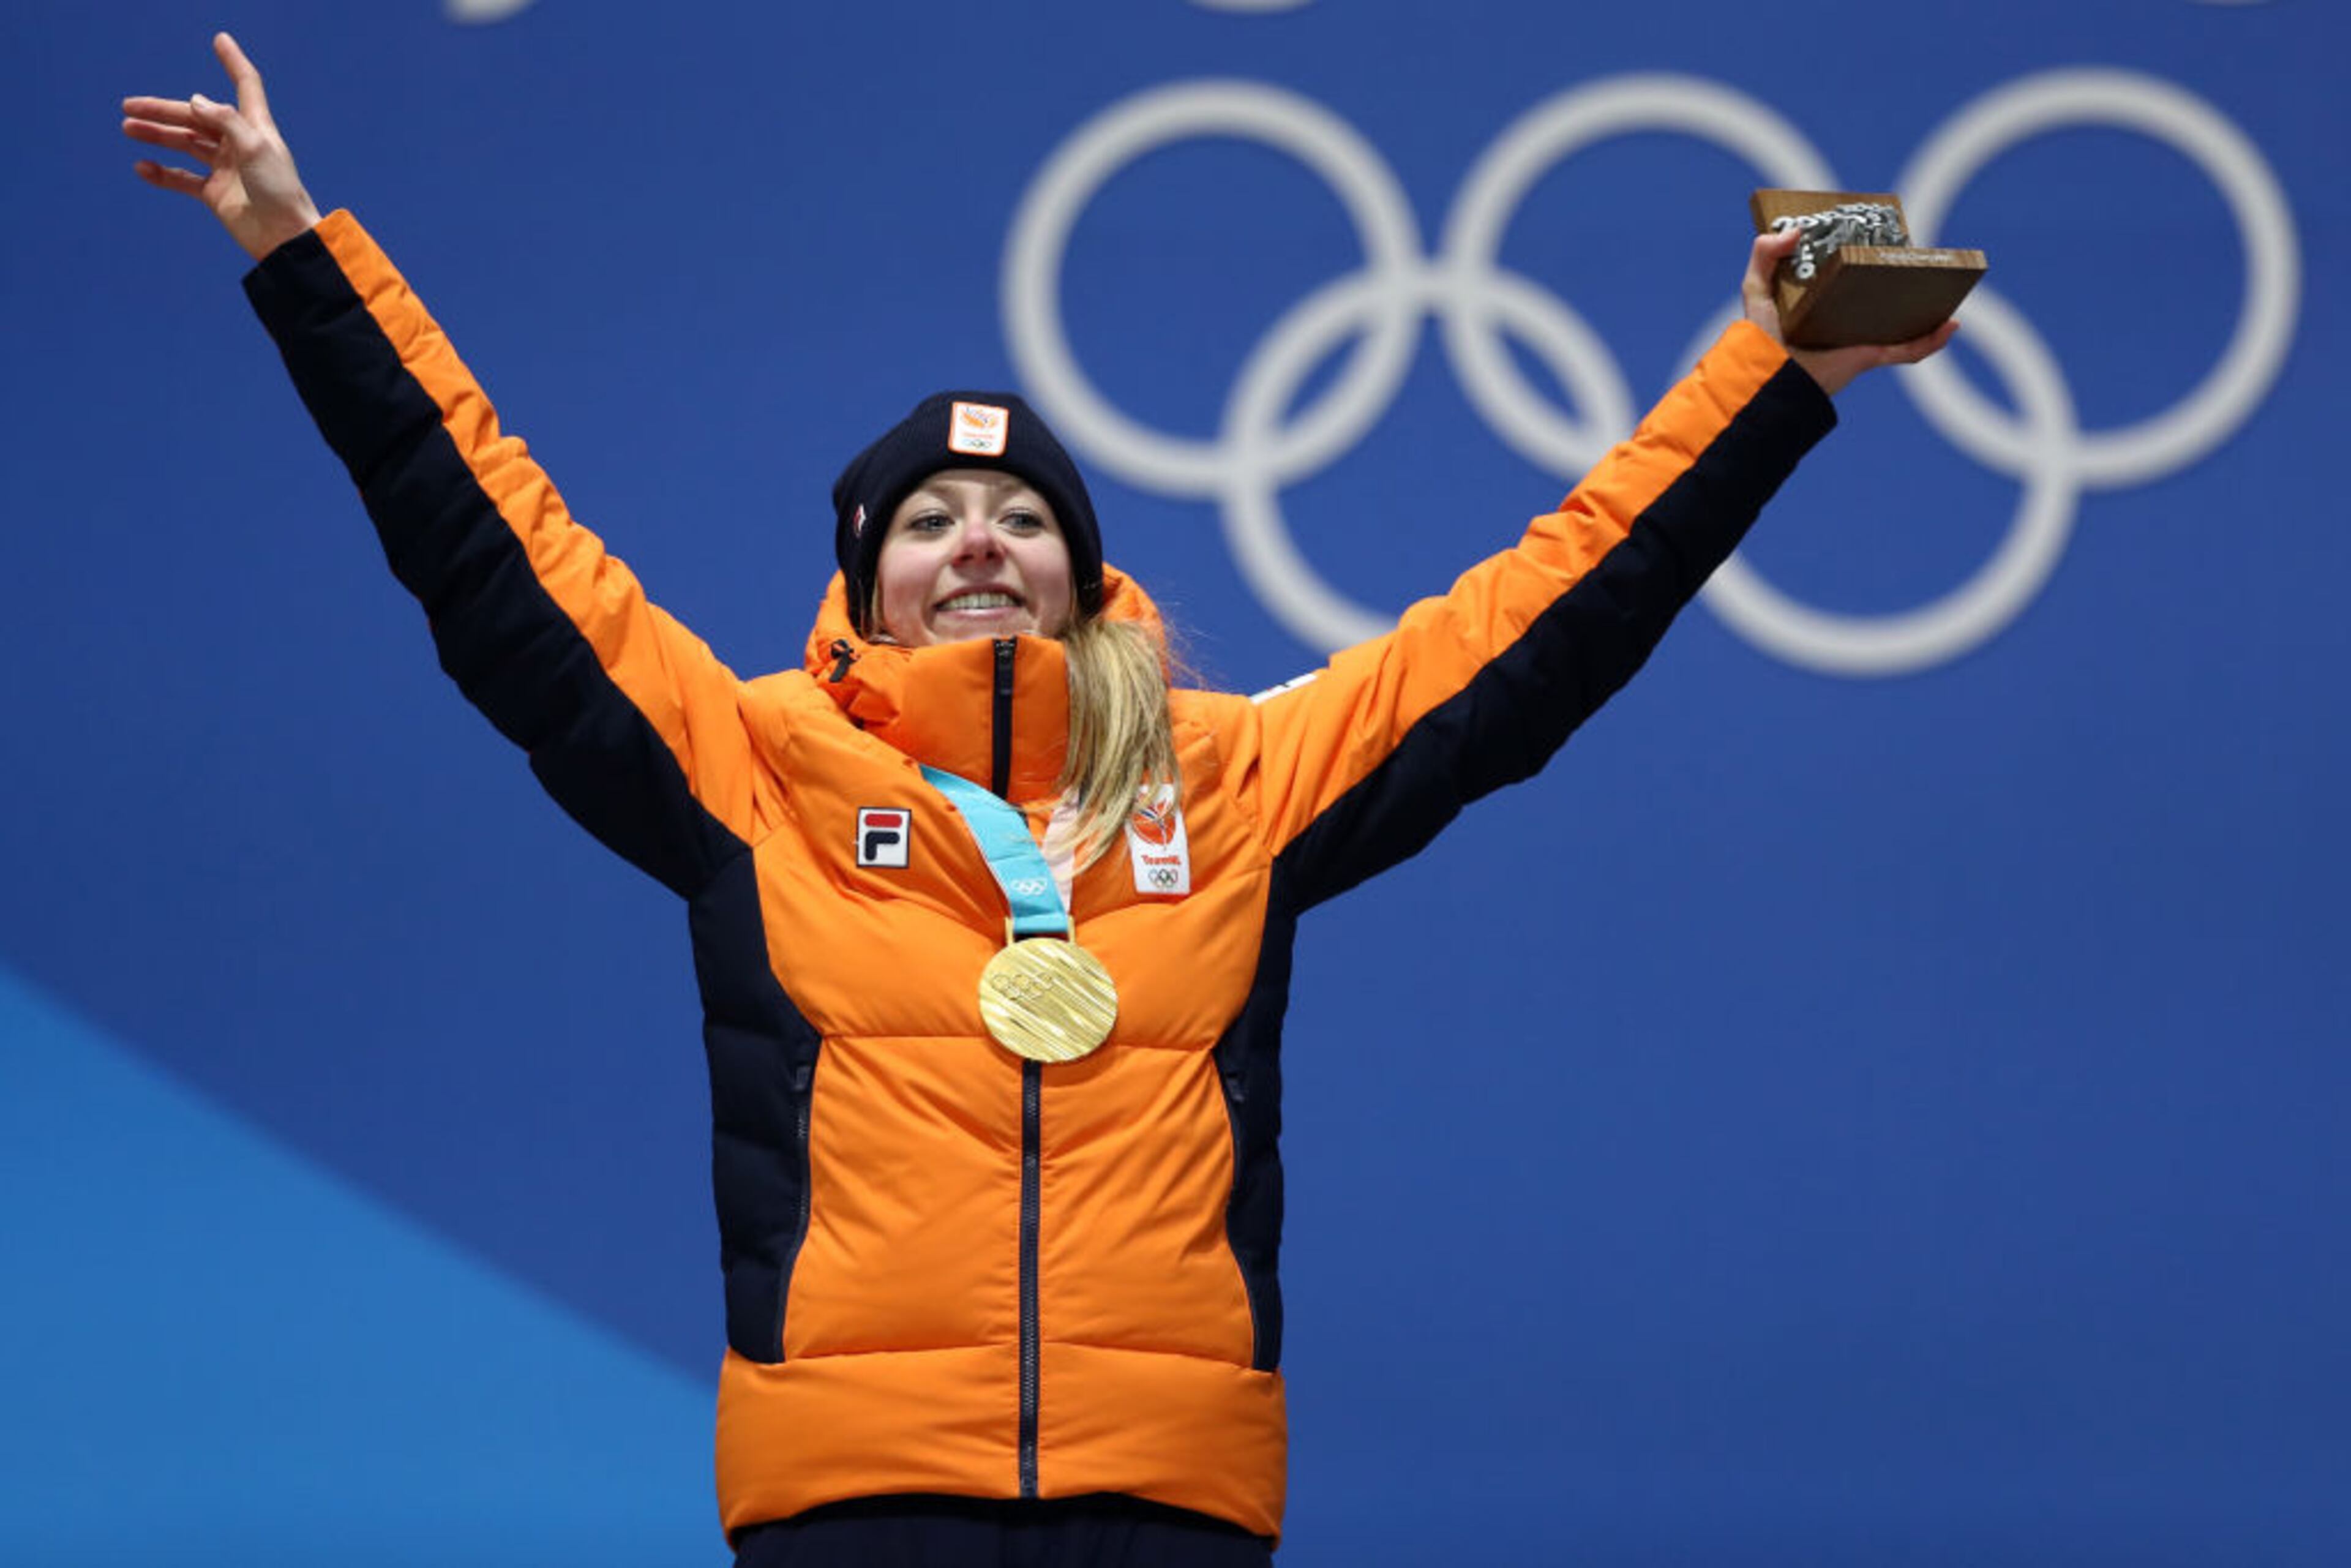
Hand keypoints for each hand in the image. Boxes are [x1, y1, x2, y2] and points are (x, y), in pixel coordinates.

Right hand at [124, 33, 320, 261]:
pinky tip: (142, 167)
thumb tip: (195, 101)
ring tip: (129, 128)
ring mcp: (226, 169)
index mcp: (255, 128)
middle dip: (164, 111)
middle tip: (130, 106)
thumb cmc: (279, 191)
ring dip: (158, 135)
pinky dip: (163, 173)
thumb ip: (225, 120)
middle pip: (197, 117)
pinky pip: (183, 179)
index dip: (233, 62)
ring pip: (186, 144)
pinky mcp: (216, 194)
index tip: (220, 41)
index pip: (245, 85)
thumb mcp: (256, 147)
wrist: (285, 239)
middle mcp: (239, 144)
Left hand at [1740, 226, 1957, 395]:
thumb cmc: (1760, 337)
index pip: (1847, 280)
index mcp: (1821, 303)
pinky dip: (1932, 340)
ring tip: (1945, 286)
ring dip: (1927, 308)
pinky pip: (1909, 350)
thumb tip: (1795, 231)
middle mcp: (1844, 320)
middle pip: (1881, 298)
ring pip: (1903, 323)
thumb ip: (1764, 255)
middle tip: (1916, 257)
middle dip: (1902, 282)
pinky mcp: (1871, 355)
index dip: (1864, 261)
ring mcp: (1861, 338)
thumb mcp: (1756, 289)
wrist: (1769, 374)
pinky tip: (1951, 325)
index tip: (1880, 237)